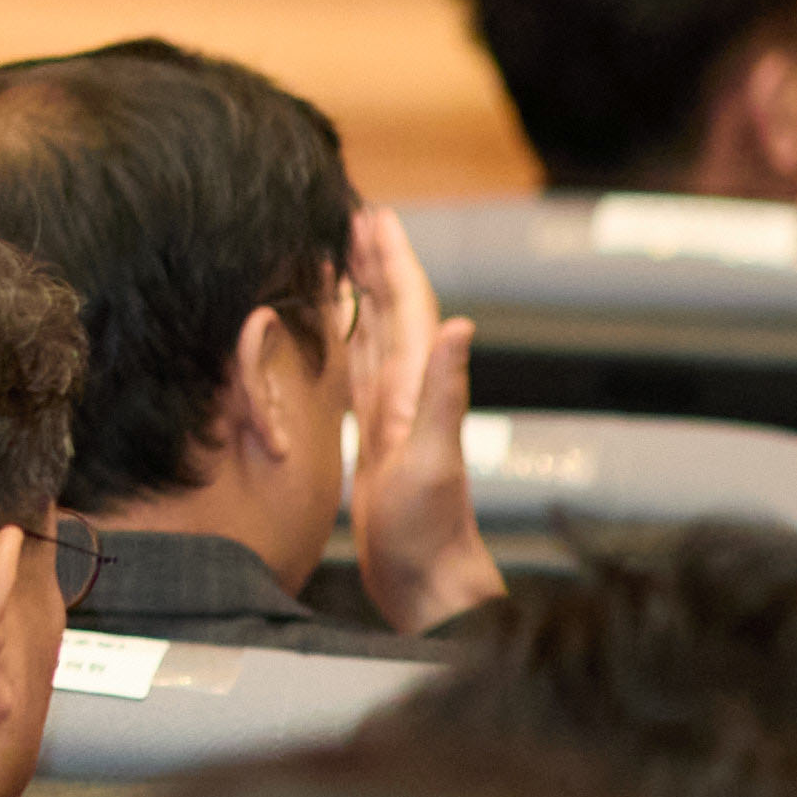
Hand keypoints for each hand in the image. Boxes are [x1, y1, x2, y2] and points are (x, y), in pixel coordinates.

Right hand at [341, 204, 503, 632]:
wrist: (427, 581)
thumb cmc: (431, 529)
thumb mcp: (434, 458)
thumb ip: (446, 392)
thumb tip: (460, 325)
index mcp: (418, 388)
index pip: (407, 308)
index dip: (392, 260)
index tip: (374, 216)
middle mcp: (407, 393)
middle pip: (390, 311)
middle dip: (376, 262)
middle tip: (354, 216)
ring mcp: (391, 415)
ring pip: (373, 336)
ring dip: (361, 294)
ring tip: (342, 256)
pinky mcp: (373, 438)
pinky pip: (356, 374)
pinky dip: (346, 342)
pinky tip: (336, 333)